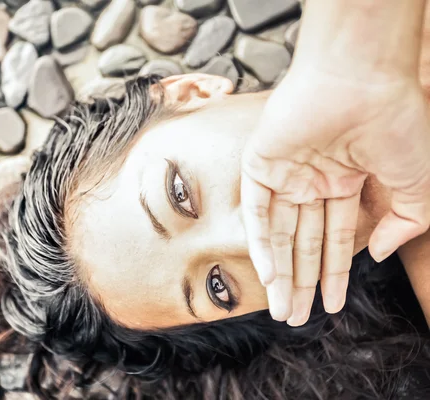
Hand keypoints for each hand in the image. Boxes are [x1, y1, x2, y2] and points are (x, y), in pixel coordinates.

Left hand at [241, 63, 429, 325]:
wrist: (363, 79)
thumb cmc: (396, 124)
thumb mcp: (417, 184)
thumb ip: (404, 223)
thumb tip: (375, 254)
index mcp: (348, 181)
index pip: (336, 237)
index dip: (335, 273)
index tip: (332, 305)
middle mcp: (314, 179)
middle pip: (303, 241)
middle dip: (302, 282)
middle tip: (296, 318)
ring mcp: (286, 172)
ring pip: (278, 232)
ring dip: (281, 273)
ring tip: (283, 311)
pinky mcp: (261, 163)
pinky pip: (255, 210)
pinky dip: (259, 243)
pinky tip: (268, 276)